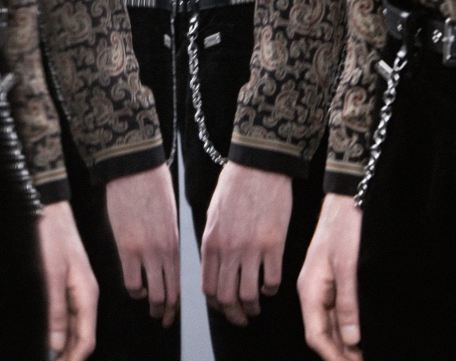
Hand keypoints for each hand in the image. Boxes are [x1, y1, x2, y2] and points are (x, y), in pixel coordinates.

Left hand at [37, 200, 97, 360]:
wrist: (49, 207)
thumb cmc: (51, 236)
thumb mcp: (51, 274)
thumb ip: (56, 311)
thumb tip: (57, 345)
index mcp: (87, 295)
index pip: (86, 341)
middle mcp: (86, 295)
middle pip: (83, 337)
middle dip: (69, 356)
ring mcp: (78, 289)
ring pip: (76, 328)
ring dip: (64, 346)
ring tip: (48, 357)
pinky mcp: (68, 283)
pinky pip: (69, 315)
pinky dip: (60, 330)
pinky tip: (49, 336)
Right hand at [105, 164, 179, 325]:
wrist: (134, 165)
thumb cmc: (152, 184)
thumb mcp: (168, 215)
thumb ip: (167, 240)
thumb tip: (165, 260)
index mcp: (175, 242)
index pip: (178, 285)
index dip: (175, 305)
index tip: (171, 315)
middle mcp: (163, 251)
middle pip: (166, 294)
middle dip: (164, 311)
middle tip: (161, 317)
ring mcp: (144, 250)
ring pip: (150, 293)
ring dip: (149, 303)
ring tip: (146, 304)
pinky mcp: (124, 245)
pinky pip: (130, 280)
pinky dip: (134, 289)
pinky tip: (134, 286)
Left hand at [201, 161, 291, 325]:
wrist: (258, 164)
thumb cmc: (235, 185)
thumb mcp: (214, 213)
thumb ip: (214, 242)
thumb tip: (215, 268)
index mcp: (211, 241)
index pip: (208, 287)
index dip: (216, 304)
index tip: (224, 308)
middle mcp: (228, 249)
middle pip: (227, 297)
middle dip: (234, 314)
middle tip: (242, 317)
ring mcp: (251, 248)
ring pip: (249, 296)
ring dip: (253, 307)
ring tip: (257, 305)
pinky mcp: (274, 245)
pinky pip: (272, 281)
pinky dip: (271, 290)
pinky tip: (270, 285)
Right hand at [297, 193, 362, 360]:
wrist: (346, 200)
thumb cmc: (344, 228)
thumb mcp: (348, 266)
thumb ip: (347, 304)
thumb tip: (349, 340)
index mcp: (310, 289)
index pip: (316, 335)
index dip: (333, 357)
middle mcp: (312, 291)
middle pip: (321, 334)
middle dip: (339, 354)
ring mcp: (322, 286)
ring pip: (329, 325)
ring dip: (344, 344)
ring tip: (363, 355)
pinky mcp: (332, 280)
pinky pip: (336, 312)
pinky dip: (347, 328)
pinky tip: (360, 336)